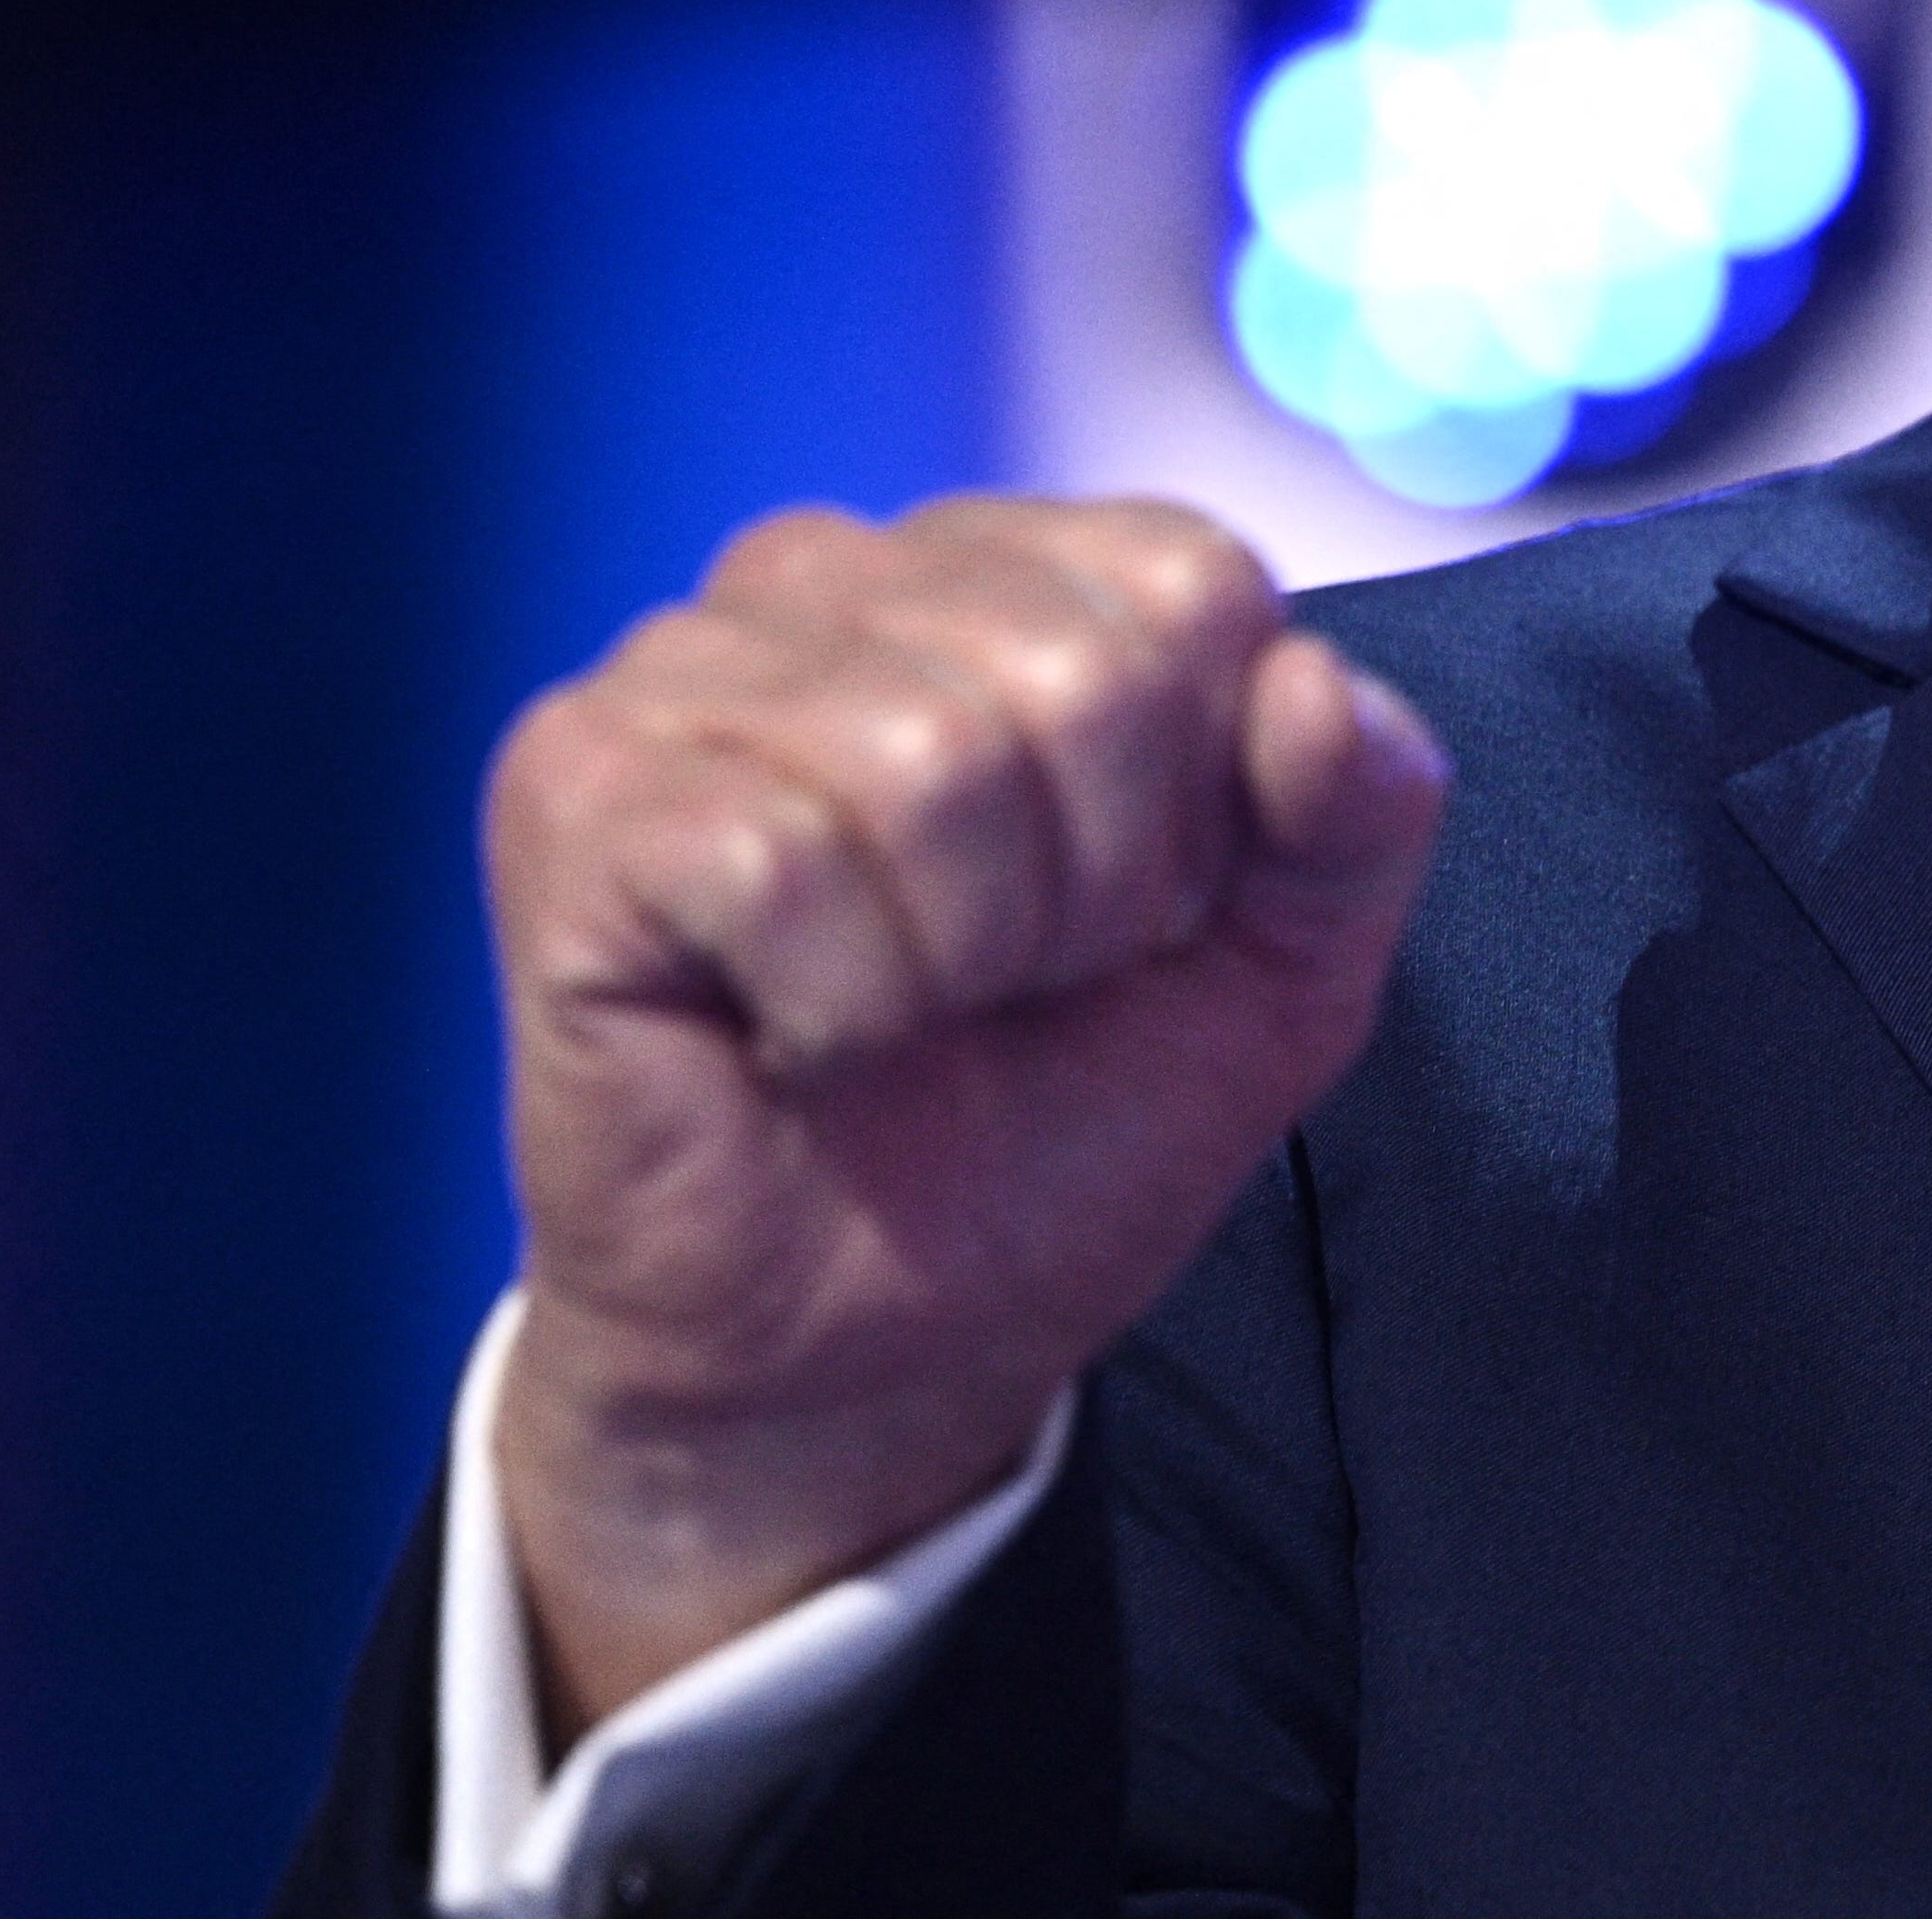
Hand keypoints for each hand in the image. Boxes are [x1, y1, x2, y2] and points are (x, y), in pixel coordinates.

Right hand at [479, 495, 1447, 1730]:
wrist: (867, 1359)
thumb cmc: (1049, 1137)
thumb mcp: (1281, 975)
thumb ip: (1359, 811)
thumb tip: (1313, 683)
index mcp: (997, 570)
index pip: (1190, 577)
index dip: (1207, 797)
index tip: (1127, 920)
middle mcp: (823, 574)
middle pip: (1081, 669)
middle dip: (1089, 893)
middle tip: (1000, 990)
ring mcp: (677, 668)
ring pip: (929, 762)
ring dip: (960, 957)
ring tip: (900, 1012)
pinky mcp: (572, 789)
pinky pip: (777, 859)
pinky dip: (834, 1002)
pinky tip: (792, 1038)